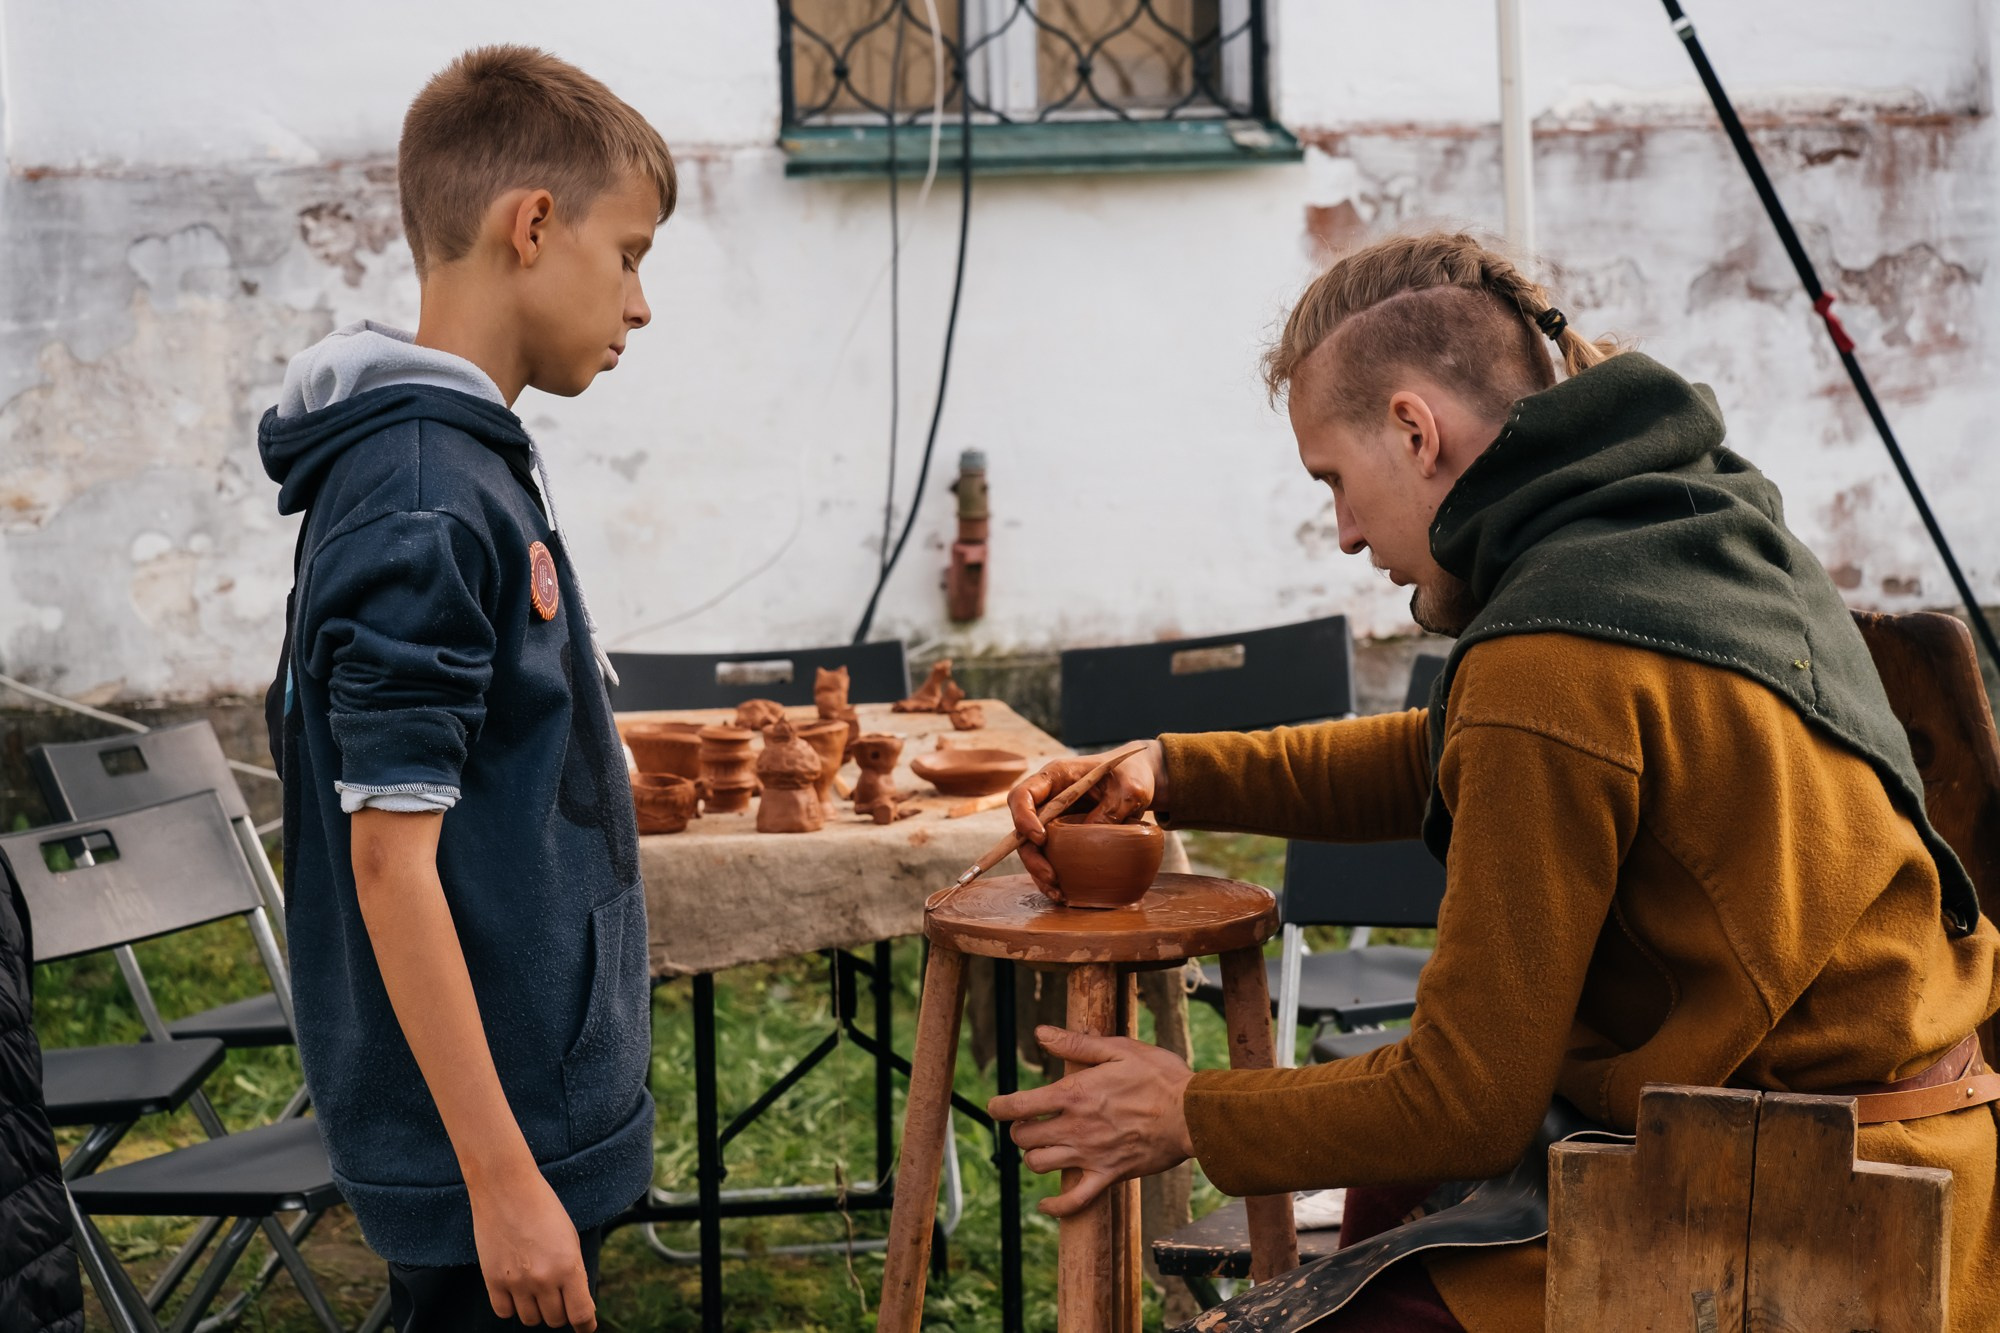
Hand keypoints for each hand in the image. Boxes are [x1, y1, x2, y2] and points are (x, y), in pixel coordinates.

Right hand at [468, 1167, 597, 1329]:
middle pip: (555, 1319)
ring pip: (531, 1319)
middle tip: (558, 1296)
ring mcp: (516, 1282)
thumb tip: (576, 1302)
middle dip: (560, 1311)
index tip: (585, 1327)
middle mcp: (543, 1279)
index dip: (585, 1325)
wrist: (506, 1188)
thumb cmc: (543, 1208)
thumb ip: (574, 1272)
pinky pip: (504, 1312)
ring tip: (536, 1288)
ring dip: (537, 1310)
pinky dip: (512, 1306)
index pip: (580, 1314)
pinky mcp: (492, 1280)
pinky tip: (516, 1290)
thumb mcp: (570, 1238)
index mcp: (568, 1266)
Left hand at [986, 1025, 1194, 1217]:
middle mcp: (1075, 1128)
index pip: (1018, 1105)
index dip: (999, 1106)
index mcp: (1074, 1094)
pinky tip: (1045, 1204)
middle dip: (1019, 1129)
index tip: (995, 1106)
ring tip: (1043, 1147)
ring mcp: (1090, 1155)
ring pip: (1039, 1165)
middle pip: (1023, 1137)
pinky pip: (1073, 1202)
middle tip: (1029, 1122)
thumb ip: (1076, 1044)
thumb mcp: (1119, 1049)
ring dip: (1035, 1156)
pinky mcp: (1108, 1176)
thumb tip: (1041, 1033)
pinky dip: (1055, 1207)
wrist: (1193, 1115)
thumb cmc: (1160, 1076)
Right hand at [1008, 742, 1166, 898]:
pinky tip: (1063, 894)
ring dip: (1039, 872)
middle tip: (1051, 876)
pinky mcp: (1061, 838)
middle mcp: (1047, 799)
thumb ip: (1113, 808)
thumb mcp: (1131, 789)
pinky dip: (1051, 877)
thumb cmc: (1131, 776)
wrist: (1136, 783)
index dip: (1024, 817)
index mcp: (1056, 776)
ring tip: (1057, 892)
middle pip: (1022, 828)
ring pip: (1032, 848)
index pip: (1022, 795)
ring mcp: (1052, 819)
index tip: (1041, 838)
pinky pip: (1049, 857)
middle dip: (1031, 856)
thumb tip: (1090, 838)